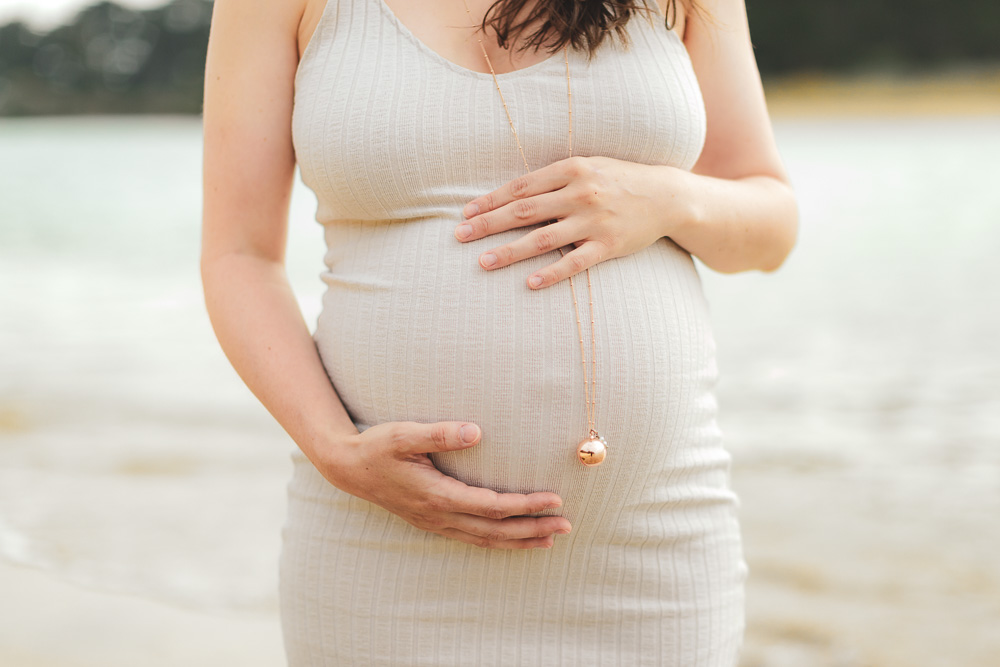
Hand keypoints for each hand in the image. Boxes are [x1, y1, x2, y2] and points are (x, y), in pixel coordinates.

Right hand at [315, 420, 572, 548]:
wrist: (348, 468)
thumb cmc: (377, 447)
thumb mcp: (404, 434)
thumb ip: (440, 433)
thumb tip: (477, 432)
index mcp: (437, 495)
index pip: (491, 506)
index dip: (524, 505)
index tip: (553, 499)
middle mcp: (439, 515)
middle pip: (495, 530)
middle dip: (532, 529)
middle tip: (567, 526)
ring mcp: (435, 523)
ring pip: (485, 540)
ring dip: (519, 541)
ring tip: (551, 539)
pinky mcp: (432, 522)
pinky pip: (472, 539)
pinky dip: (498, 541)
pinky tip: (513, 540)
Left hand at [454, 155, 695, 288]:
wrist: (667, 195)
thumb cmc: (619, 180)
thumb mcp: (588, 167)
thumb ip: (553, 179)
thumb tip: (511, 195)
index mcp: (571, 169)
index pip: (520, 186)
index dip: (490, 200)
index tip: (466, 213)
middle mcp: (580, 193)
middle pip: (523, 211)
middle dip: (488, 224)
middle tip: (459, 236)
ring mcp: (594, 220)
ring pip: (543, 238)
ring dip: (510, 251)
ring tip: (483, 262)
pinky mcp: (608, 244)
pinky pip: (575, 262)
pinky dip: (551, 273)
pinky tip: (529, 283)